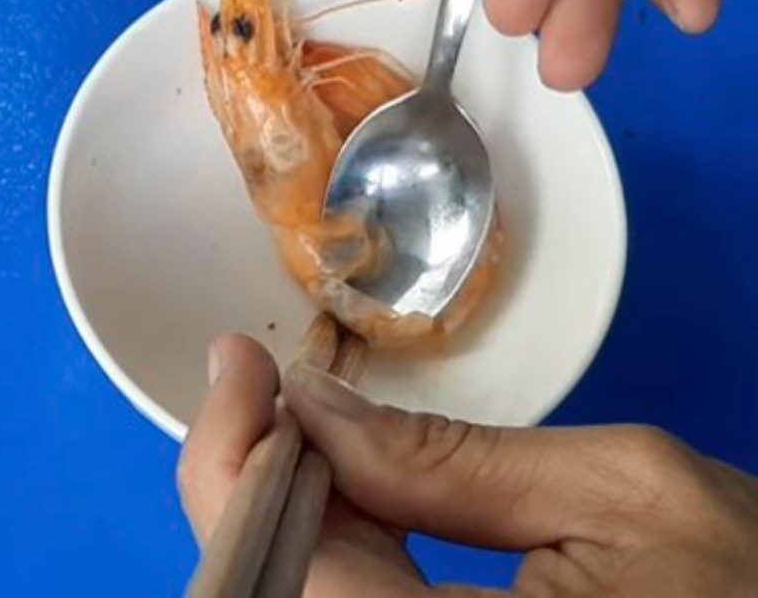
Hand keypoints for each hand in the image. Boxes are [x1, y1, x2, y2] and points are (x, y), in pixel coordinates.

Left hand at [179, 336, 757, 595]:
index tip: (238, 363)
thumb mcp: (617, 495)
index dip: (231, 466)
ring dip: (288, 500)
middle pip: (267, 592)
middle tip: (262, 379)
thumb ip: (454, 460)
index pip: (280, 579)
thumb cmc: (752, 579)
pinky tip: (350, 480)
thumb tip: (314, 400)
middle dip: (253, 474)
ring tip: (306, 415)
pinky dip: (332, 538)